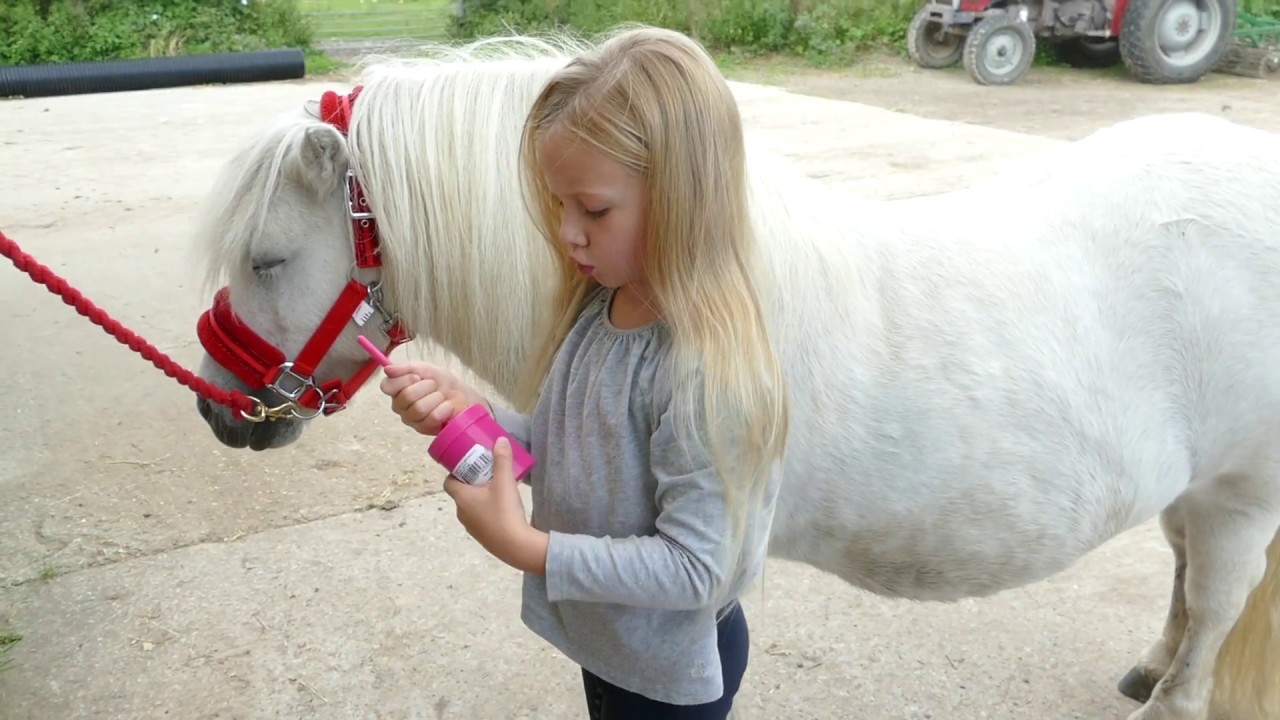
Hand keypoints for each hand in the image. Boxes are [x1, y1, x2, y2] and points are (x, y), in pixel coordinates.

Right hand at [379, 362, 488, 434]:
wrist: (463, 396)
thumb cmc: (442, 382)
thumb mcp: (426, 369)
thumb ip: (406, 368)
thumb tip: (387, 369)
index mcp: (396, 390)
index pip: (386, 386)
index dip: (404, 380)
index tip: (417, 377)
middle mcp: (399, 406)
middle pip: (406, 396)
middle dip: (426, 387)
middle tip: (434, 386)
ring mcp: (411, 420)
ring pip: (419, 408)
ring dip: (436, 398)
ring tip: (442, 397)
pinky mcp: (424, 430)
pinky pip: (432, 418)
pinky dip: (444, 409)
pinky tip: (447, 407)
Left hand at [444, 437, 548, 574]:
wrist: (516, 546)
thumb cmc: (504, 511)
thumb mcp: (505, 482)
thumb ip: (502, 460)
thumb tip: (500, 439)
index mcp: (462, 498)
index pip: (448, 482)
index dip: (455, 473)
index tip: (469, 466)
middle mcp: (461, 512)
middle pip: (461, 493)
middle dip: (471, 483)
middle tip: (487, 473)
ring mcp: (471, 527)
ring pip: (470, 507)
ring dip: (479, 497)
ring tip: (497, 489)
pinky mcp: (482, 537)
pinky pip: (480, 518)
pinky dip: (486, 511)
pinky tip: (503, 508)